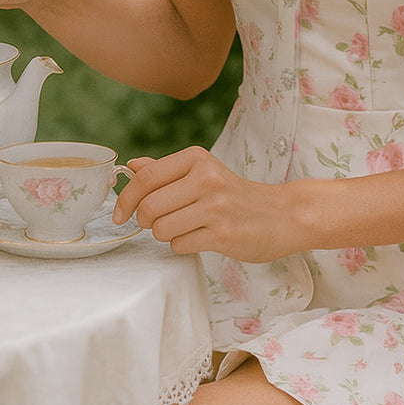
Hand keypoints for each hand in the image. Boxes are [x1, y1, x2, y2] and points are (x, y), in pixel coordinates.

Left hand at [114, 147, 298, 262]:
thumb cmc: (236, 195)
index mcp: (197, 159)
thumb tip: (131, 166)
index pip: (146, 177)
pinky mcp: (222, 234)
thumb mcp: (204, 173)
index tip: (121, 213)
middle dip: (146, 221)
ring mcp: (215, 207)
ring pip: (161, 229)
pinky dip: (183, 245)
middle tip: (158, 222)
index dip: (126, 198)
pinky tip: (200, 237)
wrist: (282, 215)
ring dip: (166, 235)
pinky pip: (179, 245)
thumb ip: (166, 170)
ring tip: (186, 228)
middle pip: (149, 207)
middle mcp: (206, 179)